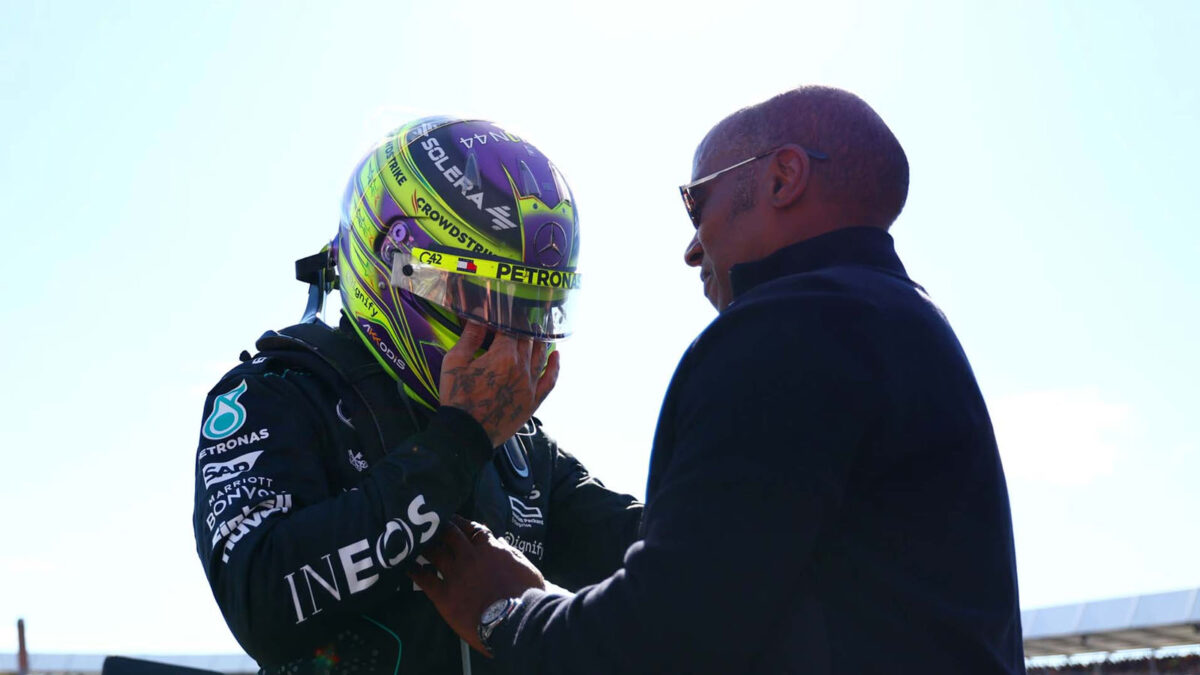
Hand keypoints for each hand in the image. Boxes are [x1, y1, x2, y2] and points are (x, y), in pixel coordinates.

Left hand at [409, 516, 544, 655]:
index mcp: (491, 549)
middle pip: (449, 534)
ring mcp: (455, 574)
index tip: (452, 518)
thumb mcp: (525, 567)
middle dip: (439, 528)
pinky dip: (415, 571)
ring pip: (434, 552)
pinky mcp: (444, 595)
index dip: (460, 522)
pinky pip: (424, 579)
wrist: (515, 619)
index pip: (472, 528)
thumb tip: (500, 542)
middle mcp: (469, 556)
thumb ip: (510, 553)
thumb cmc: (526, 595)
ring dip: (424, 545)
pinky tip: (407, 567)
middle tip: (429, 526)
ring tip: (415, 542)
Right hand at [439, 322, 559, 446]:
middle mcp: (521, 367)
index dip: (508, 318)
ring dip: (539, 341)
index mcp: (503, 355)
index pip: (511, 327)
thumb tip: (479, 313)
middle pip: (528, 340)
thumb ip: (470, 337)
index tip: (504, 312)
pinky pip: (551, 380)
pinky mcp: (533, 400)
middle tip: (520, 318)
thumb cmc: (457, 397)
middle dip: (523, 327)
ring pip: (541, 355)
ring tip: (537, 330)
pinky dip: (555, 367)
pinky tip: (556, 356)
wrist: (466, 433)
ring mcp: (530, 384)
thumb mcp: (455, 362)